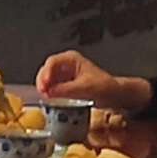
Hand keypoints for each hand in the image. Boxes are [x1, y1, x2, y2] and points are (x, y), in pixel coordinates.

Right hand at [33, 52, 152, 112]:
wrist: (114, 95)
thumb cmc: (105, 86)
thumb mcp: (85, 88)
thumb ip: (67, 89)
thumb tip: (50, 92)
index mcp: (72, 59)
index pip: (53, 62)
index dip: (46, 73)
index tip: (44, 85)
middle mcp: (66, 65)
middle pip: (47, 69)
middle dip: (42, 81)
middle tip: (42, 92)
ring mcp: (64, 74)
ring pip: (48, 78)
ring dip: (44, 87)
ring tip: (45, 96)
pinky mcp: (65, 84)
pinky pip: (52, 86)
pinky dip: (49, 92)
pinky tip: (49, 98)